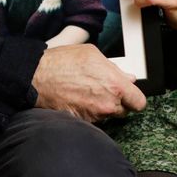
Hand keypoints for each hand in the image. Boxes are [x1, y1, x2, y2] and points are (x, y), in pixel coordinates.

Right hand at [32, 44, 146, 122]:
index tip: (130, 95)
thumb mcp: (92, 54)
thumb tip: (127, 78)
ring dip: (102, 107)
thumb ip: (114, 68)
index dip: (134, 98)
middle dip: (118, 102)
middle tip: (105, 90)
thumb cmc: (62, 62)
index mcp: (115, 85)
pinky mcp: (82, 122)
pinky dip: (88, 112)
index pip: (139, 103)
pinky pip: (93, 119)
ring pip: (107, 115)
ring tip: (87, 92)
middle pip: (124, 111)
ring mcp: (95, 115)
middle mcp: (107, 104)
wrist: (37, 77)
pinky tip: (79, 99)